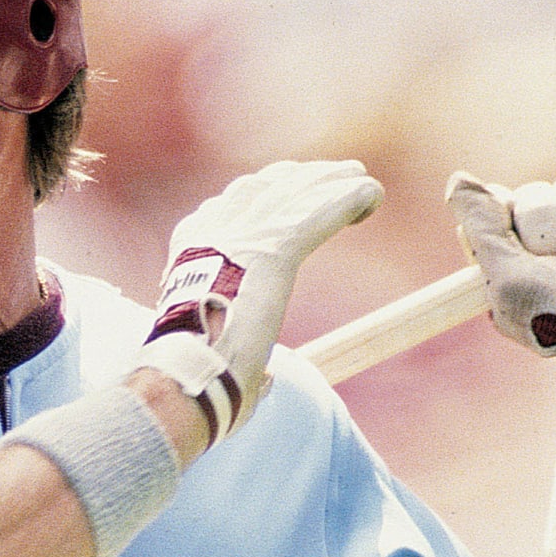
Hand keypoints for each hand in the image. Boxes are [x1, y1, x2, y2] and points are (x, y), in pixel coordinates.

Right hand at [142, 158, 383, 443]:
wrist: (184, 373)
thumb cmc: (191, 378)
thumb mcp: (206, 353)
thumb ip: (238, 354)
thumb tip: (263, 381)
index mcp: (191, 249)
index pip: (229, 207)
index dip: (262, 198)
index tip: (286, 202)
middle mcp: (214, 229)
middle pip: (263, 186)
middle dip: (298, 178)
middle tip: (332, 174)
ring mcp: (245, 235)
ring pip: (294, 190)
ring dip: (328, 181)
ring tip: (357, 178)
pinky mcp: (275, 249)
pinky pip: (321, 212)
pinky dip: (349, 200)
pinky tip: (372, 195)